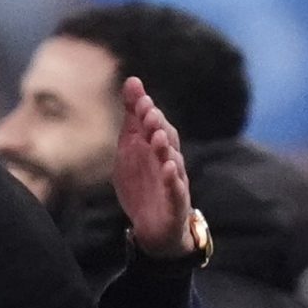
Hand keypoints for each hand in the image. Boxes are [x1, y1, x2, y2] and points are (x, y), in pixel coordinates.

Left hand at [113, 77, 193, 257]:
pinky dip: (172, 180)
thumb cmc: (144, 183)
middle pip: (166, 140)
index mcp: (156, 148)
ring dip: (165, 149)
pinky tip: (168, 169)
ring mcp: (173, 182)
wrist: (154, 227)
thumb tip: (132, 80)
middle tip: (147, 112)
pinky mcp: (175, 203)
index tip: (139, 97)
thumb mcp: (131, 148)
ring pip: (173, 163)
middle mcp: (168, 161)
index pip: (154, 125)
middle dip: (157, 125)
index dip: (147, 112)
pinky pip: (176, 190)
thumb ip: (132, 118)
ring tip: (157, 136)